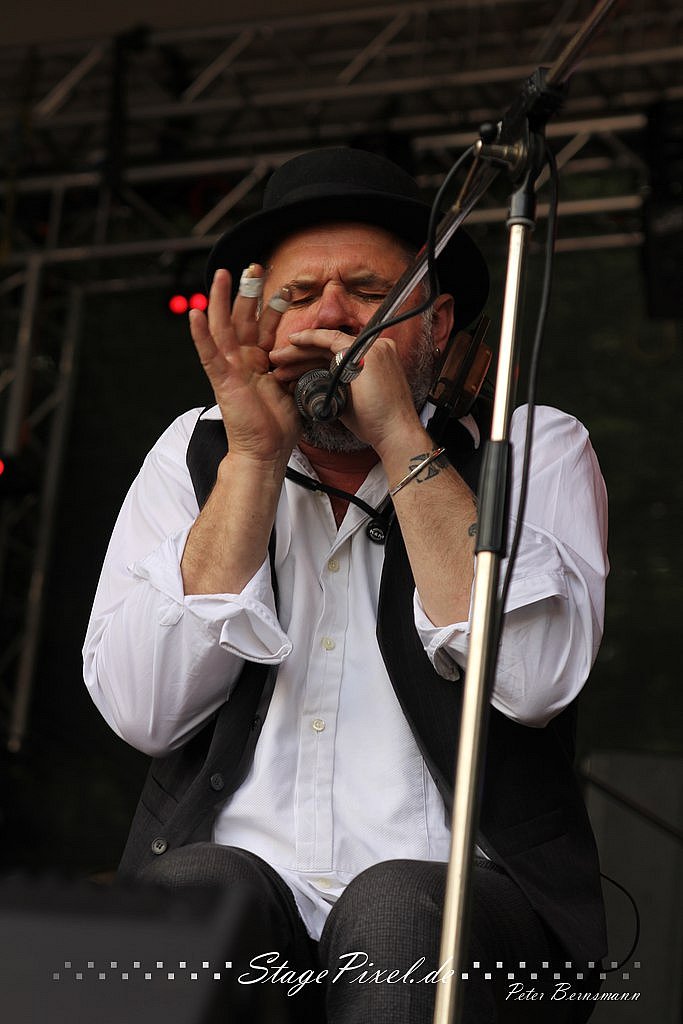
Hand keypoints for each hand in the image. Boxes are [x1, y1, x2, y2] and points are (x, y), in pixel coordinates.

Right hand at [189, 267, 302, 465]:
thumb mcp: (294, 388)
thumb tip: (317, 355)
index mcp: (260, 363)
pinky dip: (200, 334)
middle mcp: (243, 361)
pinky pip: (208, 354)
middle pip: (244, 318)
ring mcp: (230, 368)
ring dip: (222, 299)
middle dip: (249, 291)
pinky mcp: (222, 380)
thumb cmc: (278, 427)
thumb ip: (298, 368)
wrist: (266, 452)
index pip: (265, 327)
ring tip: (222, 273)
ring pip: (224, 327)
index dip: (273, 305)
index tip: (284, 284)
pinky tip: (194, 313)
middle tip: (255, 266)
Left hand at [269, 327, 421, 454]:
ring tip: (278, 359)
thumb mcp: (351, 400)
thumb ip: (337, 387)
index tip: (291, 365)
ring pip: (327, 342)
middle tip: (278, 361)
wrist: (395, 433)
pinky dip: (311, 339)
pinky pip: (331, 339)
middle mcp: (376, 349)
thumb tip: (315, 387)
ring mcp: (372, 348)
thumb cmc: (377, 424)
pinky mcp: (364, 353)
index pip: (336, 353)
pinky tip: (293, 342)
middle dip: (301, 354)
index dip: (311, 358)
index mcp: (374, 359)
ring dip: (300, 350)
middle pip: (330, 347)